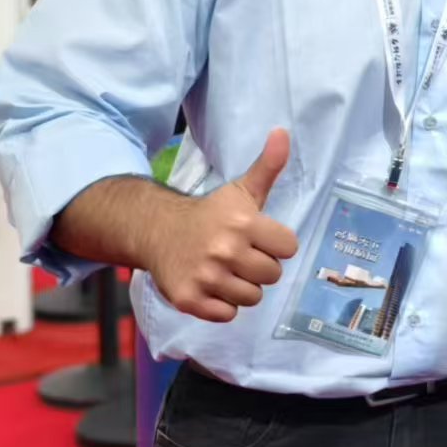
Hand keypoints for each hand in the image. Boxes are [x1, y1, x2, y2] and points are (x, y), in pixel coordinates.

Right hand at [145, 130, 299, 321]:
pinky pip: (227, 314)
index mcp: (243, 224)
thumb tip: (283, 132)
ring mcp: (206, 278)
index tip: (259, 239)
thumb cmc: (210, 214)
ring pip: (251, 298)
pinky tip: (211, 286)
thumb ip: (269, 166)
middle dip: (259, 267)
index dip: (276, 244)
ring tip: (225, 271)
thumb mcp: (241, 190)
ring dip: (241, 287)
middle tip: (240, 256)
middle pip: (272, 275)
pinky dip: (222, 305)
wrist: (157, 230)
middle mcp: (225, 251)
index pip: (288, 248)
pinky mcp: (189, 300)